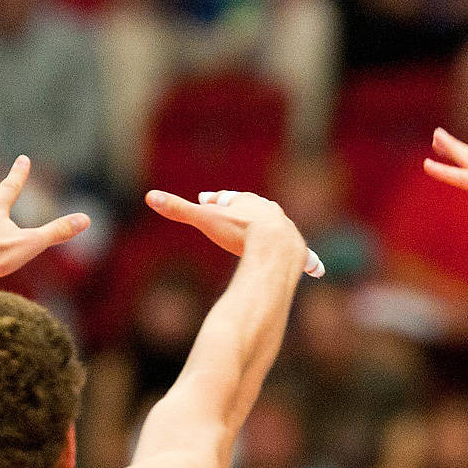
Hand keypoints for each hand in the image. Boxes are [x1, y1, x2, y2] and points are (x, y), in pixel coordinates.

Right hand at [146, 189, 322, 277]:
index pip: (228, 198)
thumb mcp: (206, 220)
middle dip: (243, 211)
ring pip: (278, 229)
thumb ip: (179, 210)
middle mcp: (272, 213)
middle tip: (232, 213)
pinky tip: (318, 271)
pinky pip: (304, 257)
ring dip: (270, 231)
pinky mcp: (300, 252)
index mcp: (249, 203)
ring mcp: (288, 231)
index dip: (214, 200)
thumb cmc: (239, 232)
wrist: (274, 248)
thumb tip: (149, 197)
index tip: (205, 199)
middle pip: (254, 210)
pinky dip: (308, 262)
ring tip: (264, 238)